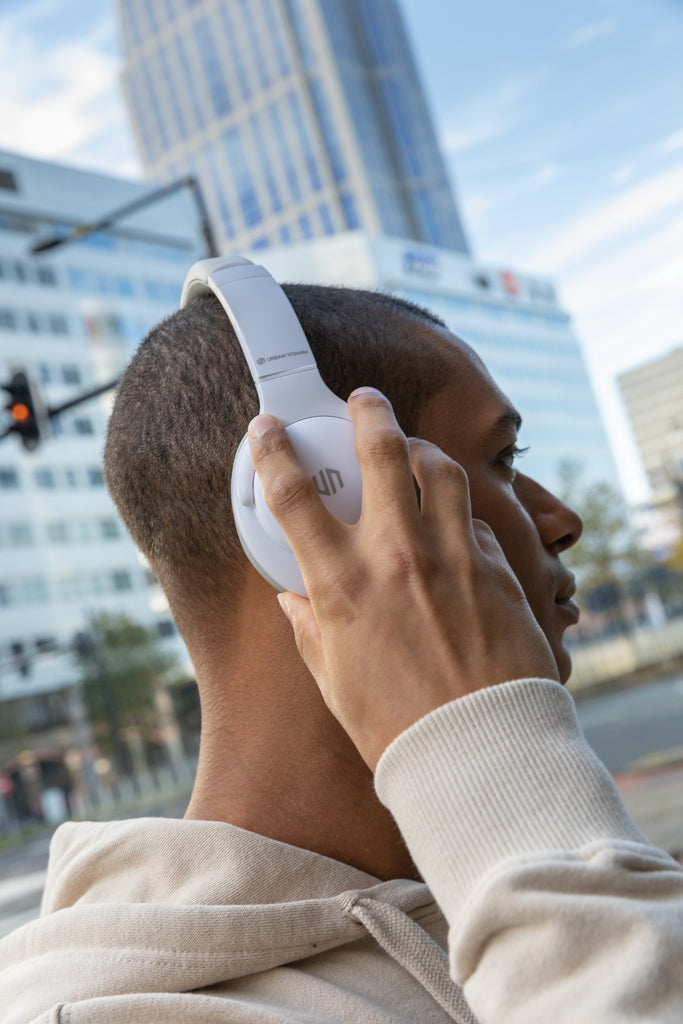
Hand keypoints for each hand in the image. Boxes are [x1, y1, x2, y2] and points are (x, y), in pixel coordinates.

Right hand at [248, 388, 558, 769]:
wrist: (478, 750)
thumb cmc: (398, 725)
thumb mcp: (333, 679)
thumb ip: (309, 628)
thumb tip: (293, 599)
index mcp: (341, 584)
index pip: (292, 497)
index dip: (273, 451)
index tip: (267, 428)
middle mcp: (395, 555)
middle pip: (380, 452)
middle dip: (368, 412)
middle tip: (364, 399)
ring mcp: (452, 555)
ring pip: (440, 468)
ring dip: (423, 447)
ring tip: (415, 447)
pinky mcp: (497, 567)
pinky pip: (476, 518)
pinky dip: (459, 510)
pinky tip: (453, 522)